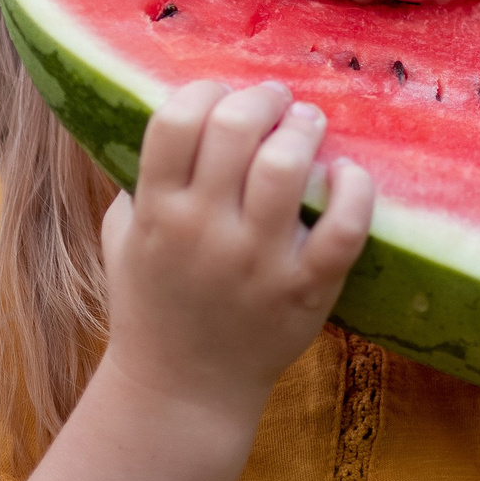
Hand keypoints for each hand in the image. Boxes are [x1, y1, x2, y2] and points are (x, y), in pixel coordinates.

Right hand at [98, 81, 375, 422]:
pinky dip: (354, 189)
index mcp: (157, 212)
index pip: (177, 120)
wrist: (182, 390)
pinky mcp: (307, 289)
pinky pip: (345, 227)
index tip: (223, 95)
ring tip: (308, 125)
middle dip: (263, 99)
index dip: (206, 91)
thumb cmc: (153, 303)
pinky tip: (346, 174)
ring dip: (304, 129)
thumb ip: (140, 178)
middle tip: (276, 103)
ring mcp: (258, 262)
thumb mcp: (124, 237)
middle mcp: (205, 232)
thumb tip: (176, 112)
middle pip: (237, 128)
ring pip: (288, 166)